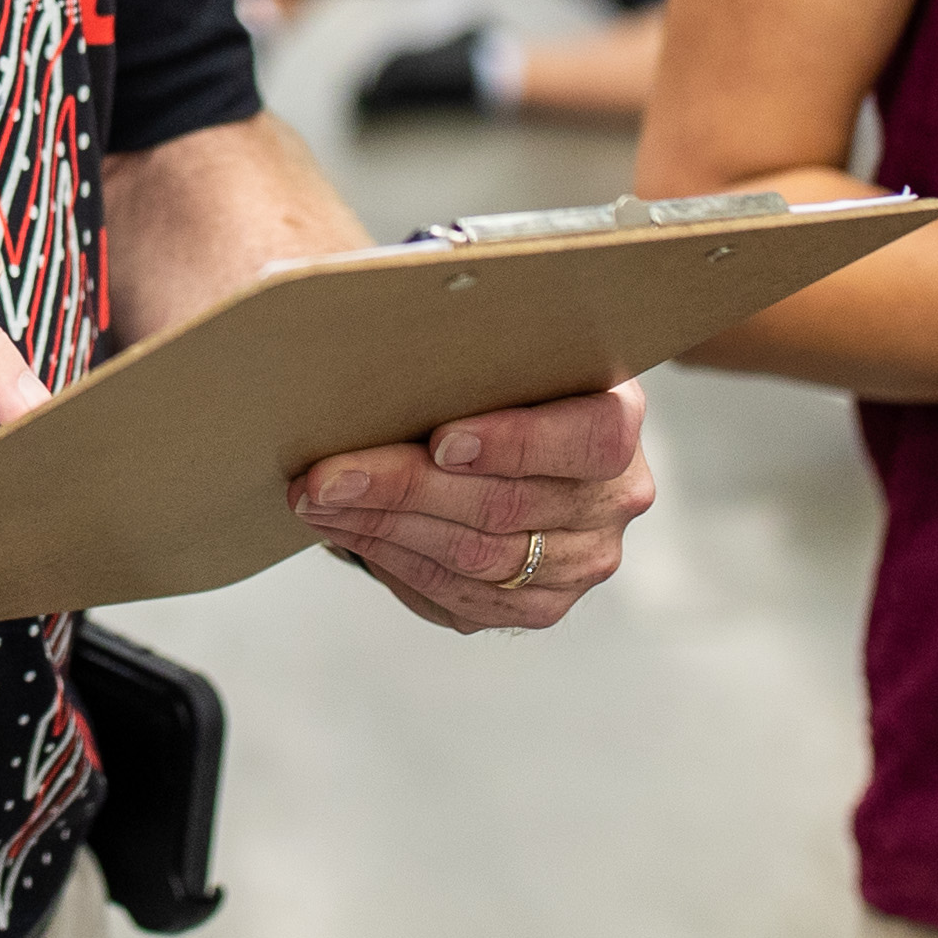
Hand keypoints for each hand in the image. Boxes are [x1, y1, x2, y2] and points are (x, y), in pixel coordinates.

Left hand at [292, 384, 655, 632]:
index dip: (514, 442)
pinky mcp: (540, 605)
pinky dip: (394, 559)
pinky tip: (348, 531)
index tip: (439, 439)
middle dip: (404, 488)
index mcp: (618, 418)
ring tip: (318, 501)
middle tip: (327, 475)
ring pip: (474, 556)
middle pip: (507, 504)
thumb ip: (470, 353)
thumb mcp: (500, 353)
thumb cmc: (496, 382)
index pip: (589, 437)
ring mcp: (582, 559)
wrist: (512, 439)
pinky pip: (459, 594)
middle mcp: (614, 497)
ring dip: (383, 527)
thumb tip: (378, 332)